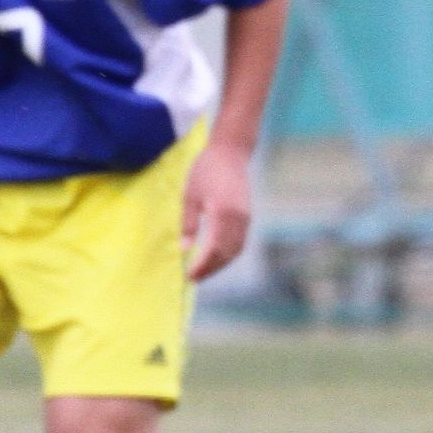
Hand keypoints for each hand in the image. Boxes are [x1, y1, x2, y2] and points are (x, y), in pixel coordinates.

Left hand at [181, 139, 253, 281]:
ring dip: (220, 264)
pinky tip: (215, 257)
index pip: (213, 248)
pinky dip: (228, 254)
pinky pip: (239, 242)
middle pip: (226, 254)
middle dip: (210, 269)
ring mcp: (246, 218)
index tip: (189, 276)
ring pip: (235, 250)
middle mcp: (238, 218)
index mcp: (222, 212)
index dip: (202, 265)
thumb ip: (188, 223)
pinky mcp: (247, 217)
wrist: (230, 153)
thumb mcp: (189, 195)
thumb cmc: (205, 170)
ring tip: (203, 271)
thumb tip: (184, 249)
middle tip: (194, 279)